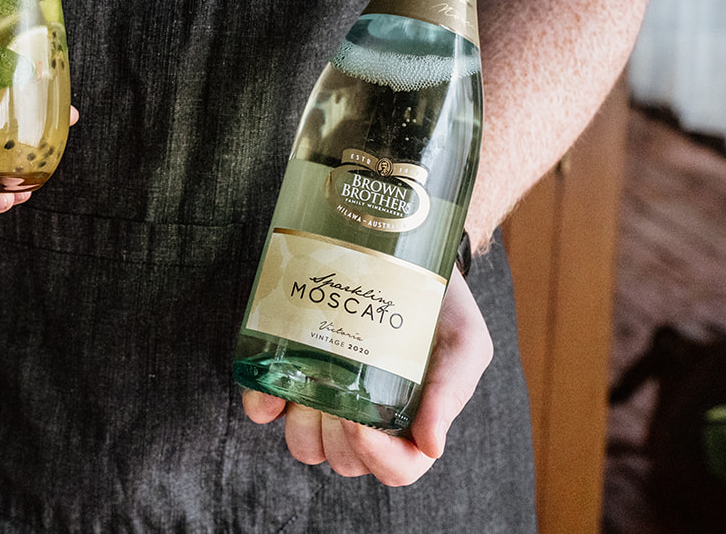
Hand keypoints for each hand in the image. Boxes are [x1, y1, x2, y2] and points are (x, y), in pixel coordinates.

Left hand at [240, 266, 492, 485]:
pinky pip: (266, 412)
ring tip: (310, 379)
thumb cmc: (439, 307)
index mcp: (413, 425)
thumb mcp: (463, 341)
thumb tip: (431, 447)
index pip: (396, 471)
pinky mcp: (292, 380)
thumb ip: (452, 390)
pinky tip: (269, 384)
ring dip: (301, 423)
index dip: (375, 456)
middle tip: (336, 385)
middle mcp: (368, 423)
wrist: (400, 255)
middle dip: (337, 433)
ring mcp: (326, 404)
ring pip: (305, 446)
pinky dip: (262, 405)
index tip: (359, 420)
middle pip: (345, 460)